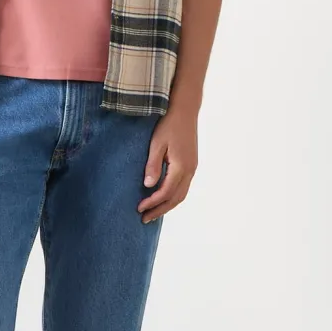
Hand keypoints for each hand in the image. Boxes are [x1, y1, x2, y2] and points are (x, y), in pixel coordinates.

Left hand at [138, 105, 197, 223]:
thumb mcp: (157, 143)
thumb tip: (148, 186)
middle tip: (144, 219)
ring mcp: (192, 168)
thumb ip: (153, 165)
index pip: (165, 192)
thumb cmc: (169, 124)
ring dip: (167, 206)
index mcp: (181, 166)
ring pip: (181, 195)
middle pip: (176, 199)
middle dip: (160, 210)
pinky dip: (173, 197)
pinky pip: (183, 187)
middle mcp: (190, 170)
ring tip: (153, 213)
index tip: (139, 208)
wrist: (185, 111)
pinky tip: (163, 199)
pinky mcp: (191, 165)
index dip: (152, 203)